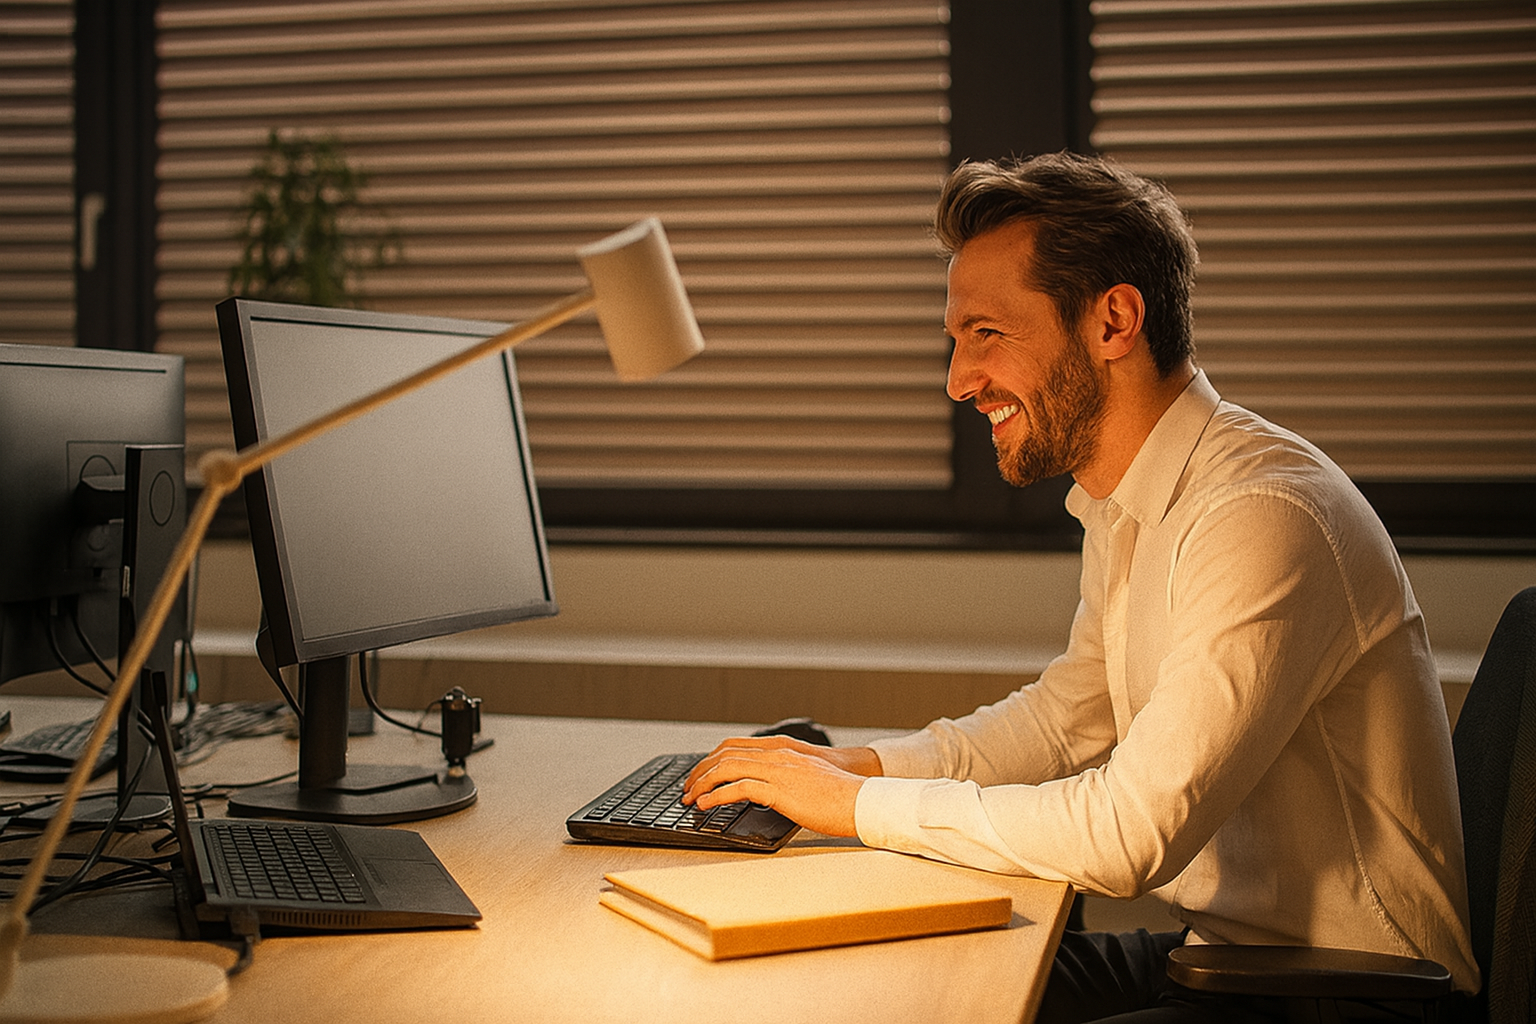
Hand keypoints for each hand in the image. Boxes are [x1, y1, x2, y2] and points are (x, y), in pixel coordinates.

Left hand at [682, 736, 881, 837]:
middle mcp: (778, 755)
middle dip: (700, 770)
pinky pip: (739, 788)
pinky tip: (706, 806)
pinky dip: (717, 796)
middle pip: (725, 754)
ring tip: (690, 798)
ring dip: (703, 783)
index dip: (712, 758)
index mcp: (783, 751)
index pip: (736, 746)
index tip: (700, 773)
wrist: (863, 801)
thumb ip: (785, 778)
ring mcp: (778, 771)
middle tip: (687, 787)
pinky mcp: (780, 790)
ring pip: (727, 768)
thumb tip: (766, 791)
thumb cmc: (841, 795)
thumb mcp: (808, 779)